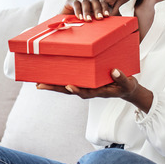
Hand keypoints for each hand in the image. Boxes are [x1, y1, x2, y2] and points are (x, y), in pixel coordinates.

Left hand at [37, 69, 151, 111]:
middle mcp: (88, 89)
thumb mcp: (127, 83)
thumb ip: (121, 78)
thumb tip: (114, 71)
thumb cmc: (126, 86)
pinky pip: (70, 79)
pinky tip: (50, 74)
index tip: (70, 86)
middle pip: (69, 90)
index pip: (85, 92)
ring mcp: (85, 86)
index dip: (77, 90)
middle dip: (55, 88)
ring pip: (66, 86)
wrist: (126, 89)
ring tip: (38, 82)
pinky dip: (60, 78)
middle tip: (39, 85)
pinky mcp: (84, 81)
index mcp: (98, 91)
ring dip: (53, 84)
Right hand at [60, 0, 110, 20]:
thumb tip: (113, 22)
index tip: (107, 16)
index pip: (101, 1)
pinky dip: (78, 10)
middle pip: (94, 0)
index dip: (104, 8)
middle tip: (100, 18)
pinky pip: (75, 3)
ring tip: (88, 20)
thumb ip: (99, 19)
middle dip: (97, 9)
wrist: (64, 22)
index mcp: (93, 1)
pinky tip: (80, 17)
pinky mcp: (69, 1)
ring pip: (85, 2)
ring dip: (87, 11)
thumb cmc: (80, 22)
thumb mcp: (91, 20)